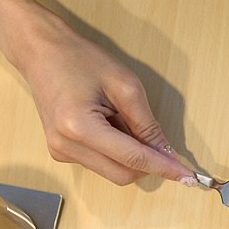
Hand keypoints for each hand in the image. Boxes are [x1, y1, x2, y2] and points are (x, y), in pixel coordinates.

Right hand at [17, 22, 194, 186]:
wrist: (39, 50)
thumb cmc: (80, 59)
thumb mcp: (125, 86)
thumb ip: (148, 124)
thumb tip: (167, 153)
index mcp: (79, 127)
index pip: (133, 159)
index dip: (164, 168)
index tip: (189, 177)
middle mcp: (65, 145)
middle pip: (124, 175)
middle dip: (148, 163)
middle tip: (155, 138)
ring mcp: (60, 151)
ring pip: (114, 172)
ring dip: (130, 155)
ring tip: (120, 119)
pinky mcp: (61, 152)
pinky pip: (102, 164)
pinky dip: (117, 152)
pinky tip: (109, 125)